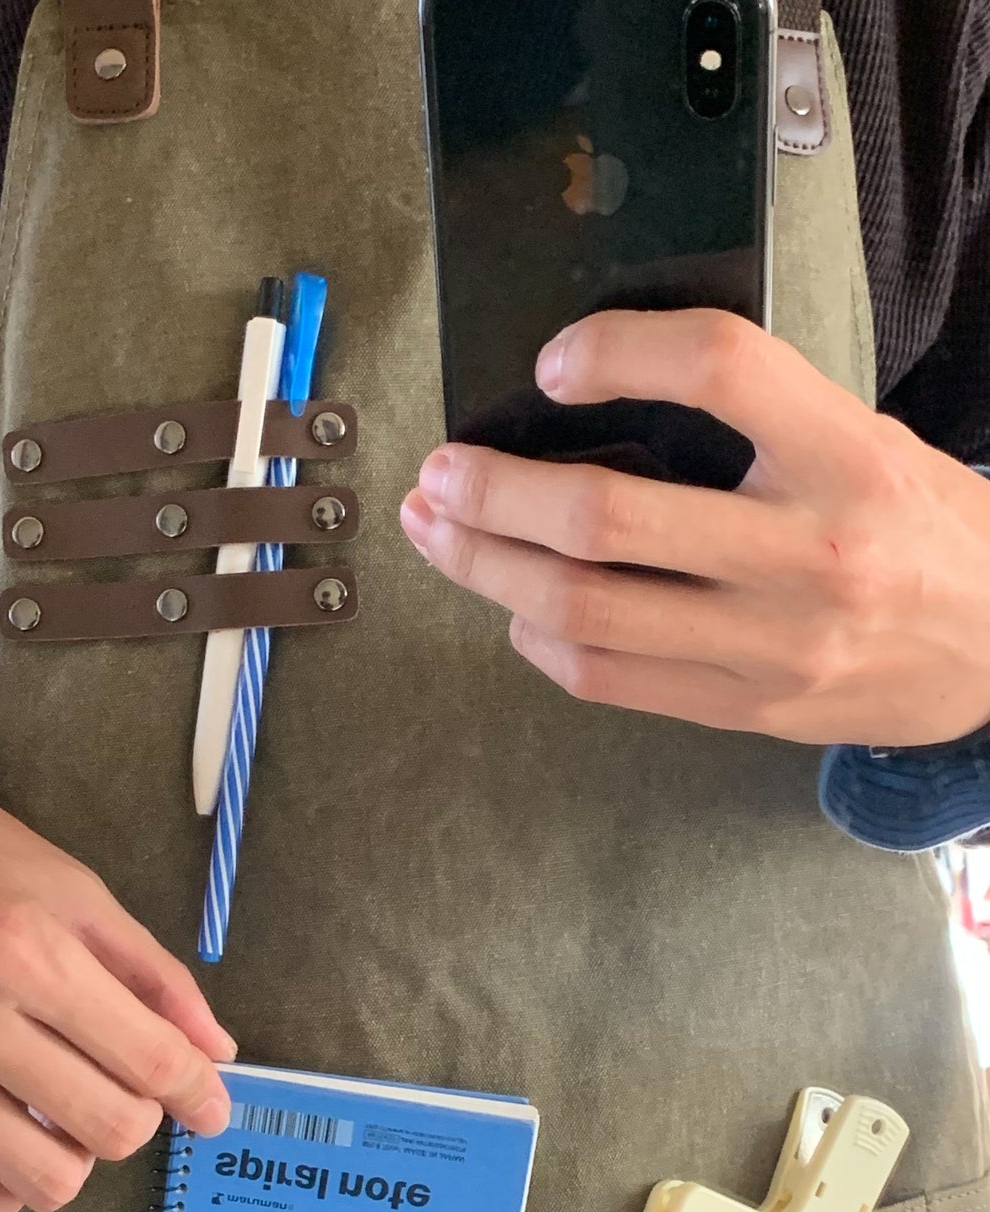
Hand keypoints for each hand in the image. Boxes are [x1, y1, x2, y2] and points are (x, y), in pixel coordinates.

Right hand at [0, 750, 235, 1211]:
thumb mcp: (73, 889)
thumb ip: (152, 974)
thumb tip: (215, 1054)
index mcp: (30, 948)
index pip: (152, 1060)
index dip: (199, 1092)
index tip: (209, 1104)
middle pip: (108, 1128)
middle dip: (139, 1117)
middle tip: (123, 1088)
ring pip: (40, 1180)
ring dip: (75, 1158)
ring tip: (64, 1115)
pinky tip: (9, 1155)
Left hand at [400, 309, 989, 747]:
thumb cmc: (922, 528)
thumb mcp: (864, 441)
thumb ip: (758, 421)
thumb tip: (599, 398)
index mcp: (847, 457)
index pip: (720, 368)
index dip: (619, 351)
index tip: (556, 362)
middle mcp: (808, 554)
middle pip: (605, 518)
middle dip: (494, 492)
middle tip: (439, 472)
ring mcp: (772, 645)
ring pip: (583, 609)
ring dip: (488, 566)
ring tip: (441, 533)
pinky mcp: (747, 708)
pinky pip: (607, 678)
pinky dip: (540, 639)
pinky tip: (516, 608)